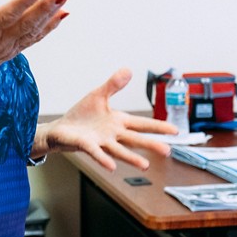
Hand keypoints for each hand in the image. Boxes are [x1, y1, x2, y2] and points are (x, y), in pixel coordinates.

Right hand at [0, 0, 68, 90]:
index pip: (8, 14)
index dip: (25, 1)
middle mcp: (0, 40)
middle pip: (27, 22)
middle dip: (47, 7)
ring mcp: (9, 47)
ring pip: (34, 30)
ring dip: (51, 14)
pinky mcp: (14, 51)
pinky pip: (34, 37)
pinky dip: (50, 26)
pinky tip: (62, 14)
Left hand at [37, 68, 175, 170]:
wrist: (61, 129)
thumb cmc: (82, 115)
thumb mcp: (98, 96)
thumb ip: (113, 85)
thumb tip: (128, 70)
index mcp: (118, 122)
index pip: (142, 124)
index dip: (159, 127)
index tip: (175, 131)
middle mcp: (113, 134)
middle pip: (135, 139)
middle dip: (151, 144)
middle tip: (167, 151)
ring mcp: (100, 142)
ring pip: (119, 151)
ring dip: (132, 158)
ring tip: (145, 166)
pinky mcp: (86, 146)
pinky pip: (96, 153)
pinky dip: (104, 159)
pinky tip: (111, 167)